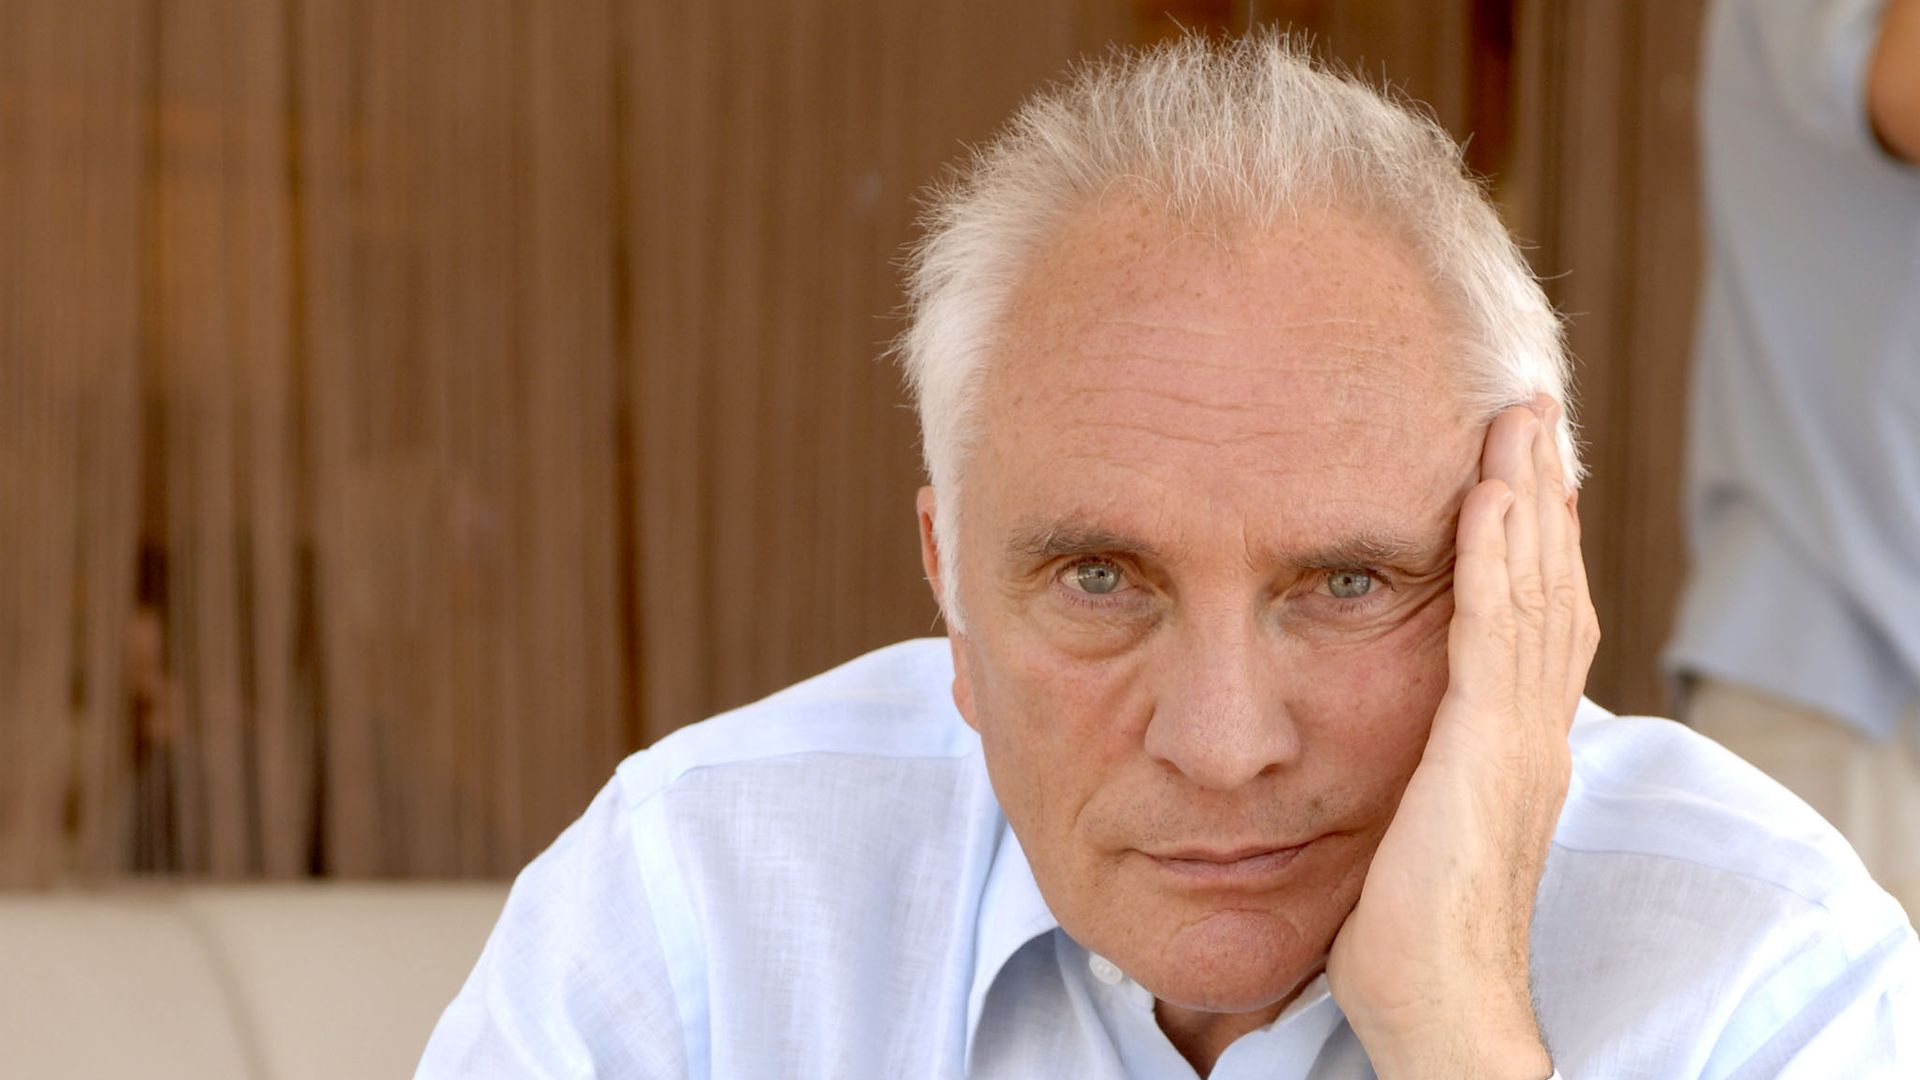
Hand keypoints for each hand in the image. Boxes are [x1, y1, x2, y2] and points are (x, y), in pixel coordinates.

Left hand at [1325, 397, 1598, 1079]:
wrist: (1441, 1010)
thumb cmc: (1409, 941)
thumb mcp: (1409, 830)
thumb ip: (1405, 771)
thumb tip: (1361, 741)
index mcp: (1515, 751)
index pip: (1533, 623)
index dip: (1533, 545)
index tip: (1518, 475)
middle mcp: (1531, 735)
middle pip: (1549, 588)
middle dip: (1540, 497)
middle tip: (1531, 415)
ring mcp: (1516, 742)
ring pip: (1532, 593)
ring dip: (1524, 501)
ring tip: (1514, 423)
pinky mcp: (1481, 754)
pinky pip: (1489, 637)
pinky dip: (1492, 562)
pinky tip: (1484, 499)